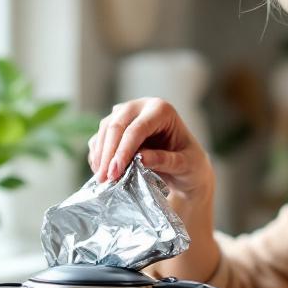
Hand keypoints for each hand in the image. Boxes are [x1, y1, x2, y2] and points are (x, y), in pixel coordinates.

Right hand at [88, 97, 220, 279]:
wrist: (185, 167)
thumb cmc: (190, 163)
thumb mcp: (186, 164)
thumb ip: (166, 160)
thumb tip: (140, 158)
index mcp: (162, 110)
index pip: (137, 128)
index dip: (124, 150)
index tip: (115, 172)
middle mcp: (141, 107)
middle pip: (116, 125)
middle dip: (108, 154)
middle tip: (105, 179)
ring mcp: (126, 115)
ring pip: (104, 130)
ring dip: (100, 155)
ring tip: (103, 180)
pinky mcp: (116, 127)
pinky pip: (100, 138)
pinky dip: (98, 155)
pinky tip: (101, 172)